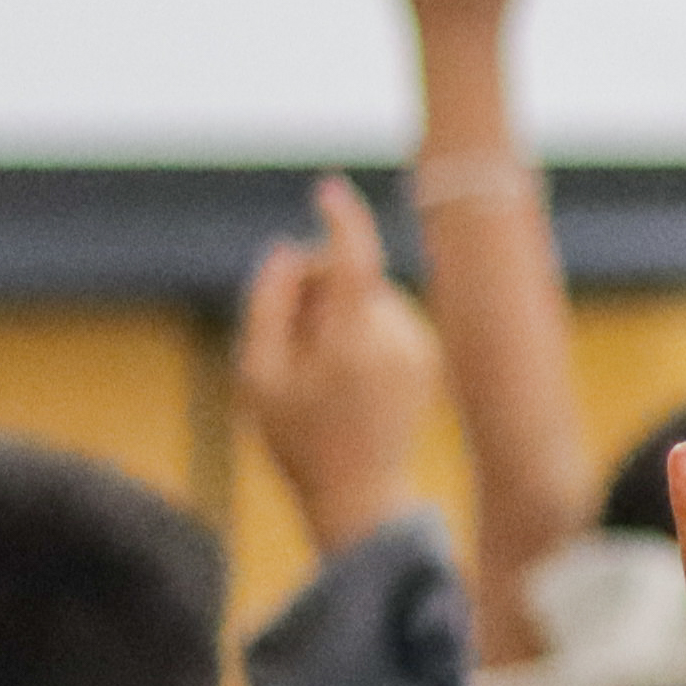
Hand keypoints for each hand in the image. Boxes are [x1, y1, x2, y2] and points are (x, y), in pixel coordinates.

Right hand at [235, 175, 443, 557]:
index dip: (342, 220)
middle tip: (288, 344)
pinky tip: (345, 375)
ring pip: (366, 295)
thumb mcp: (259, 375)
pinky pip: (382, 317)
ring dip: (335, 312)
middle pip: (350, 276)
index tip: (327, 191)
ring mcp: (418, 347)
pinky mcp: (426, 355)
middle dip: (314, 289)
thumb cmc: (299, 439)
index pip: (356, 261)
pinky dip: (357, 329)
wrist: (361, 494)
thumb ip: (268, 305)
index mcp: (355, 343)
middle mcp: (397, 338)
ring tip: (317, 370)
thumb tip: (288, 250)